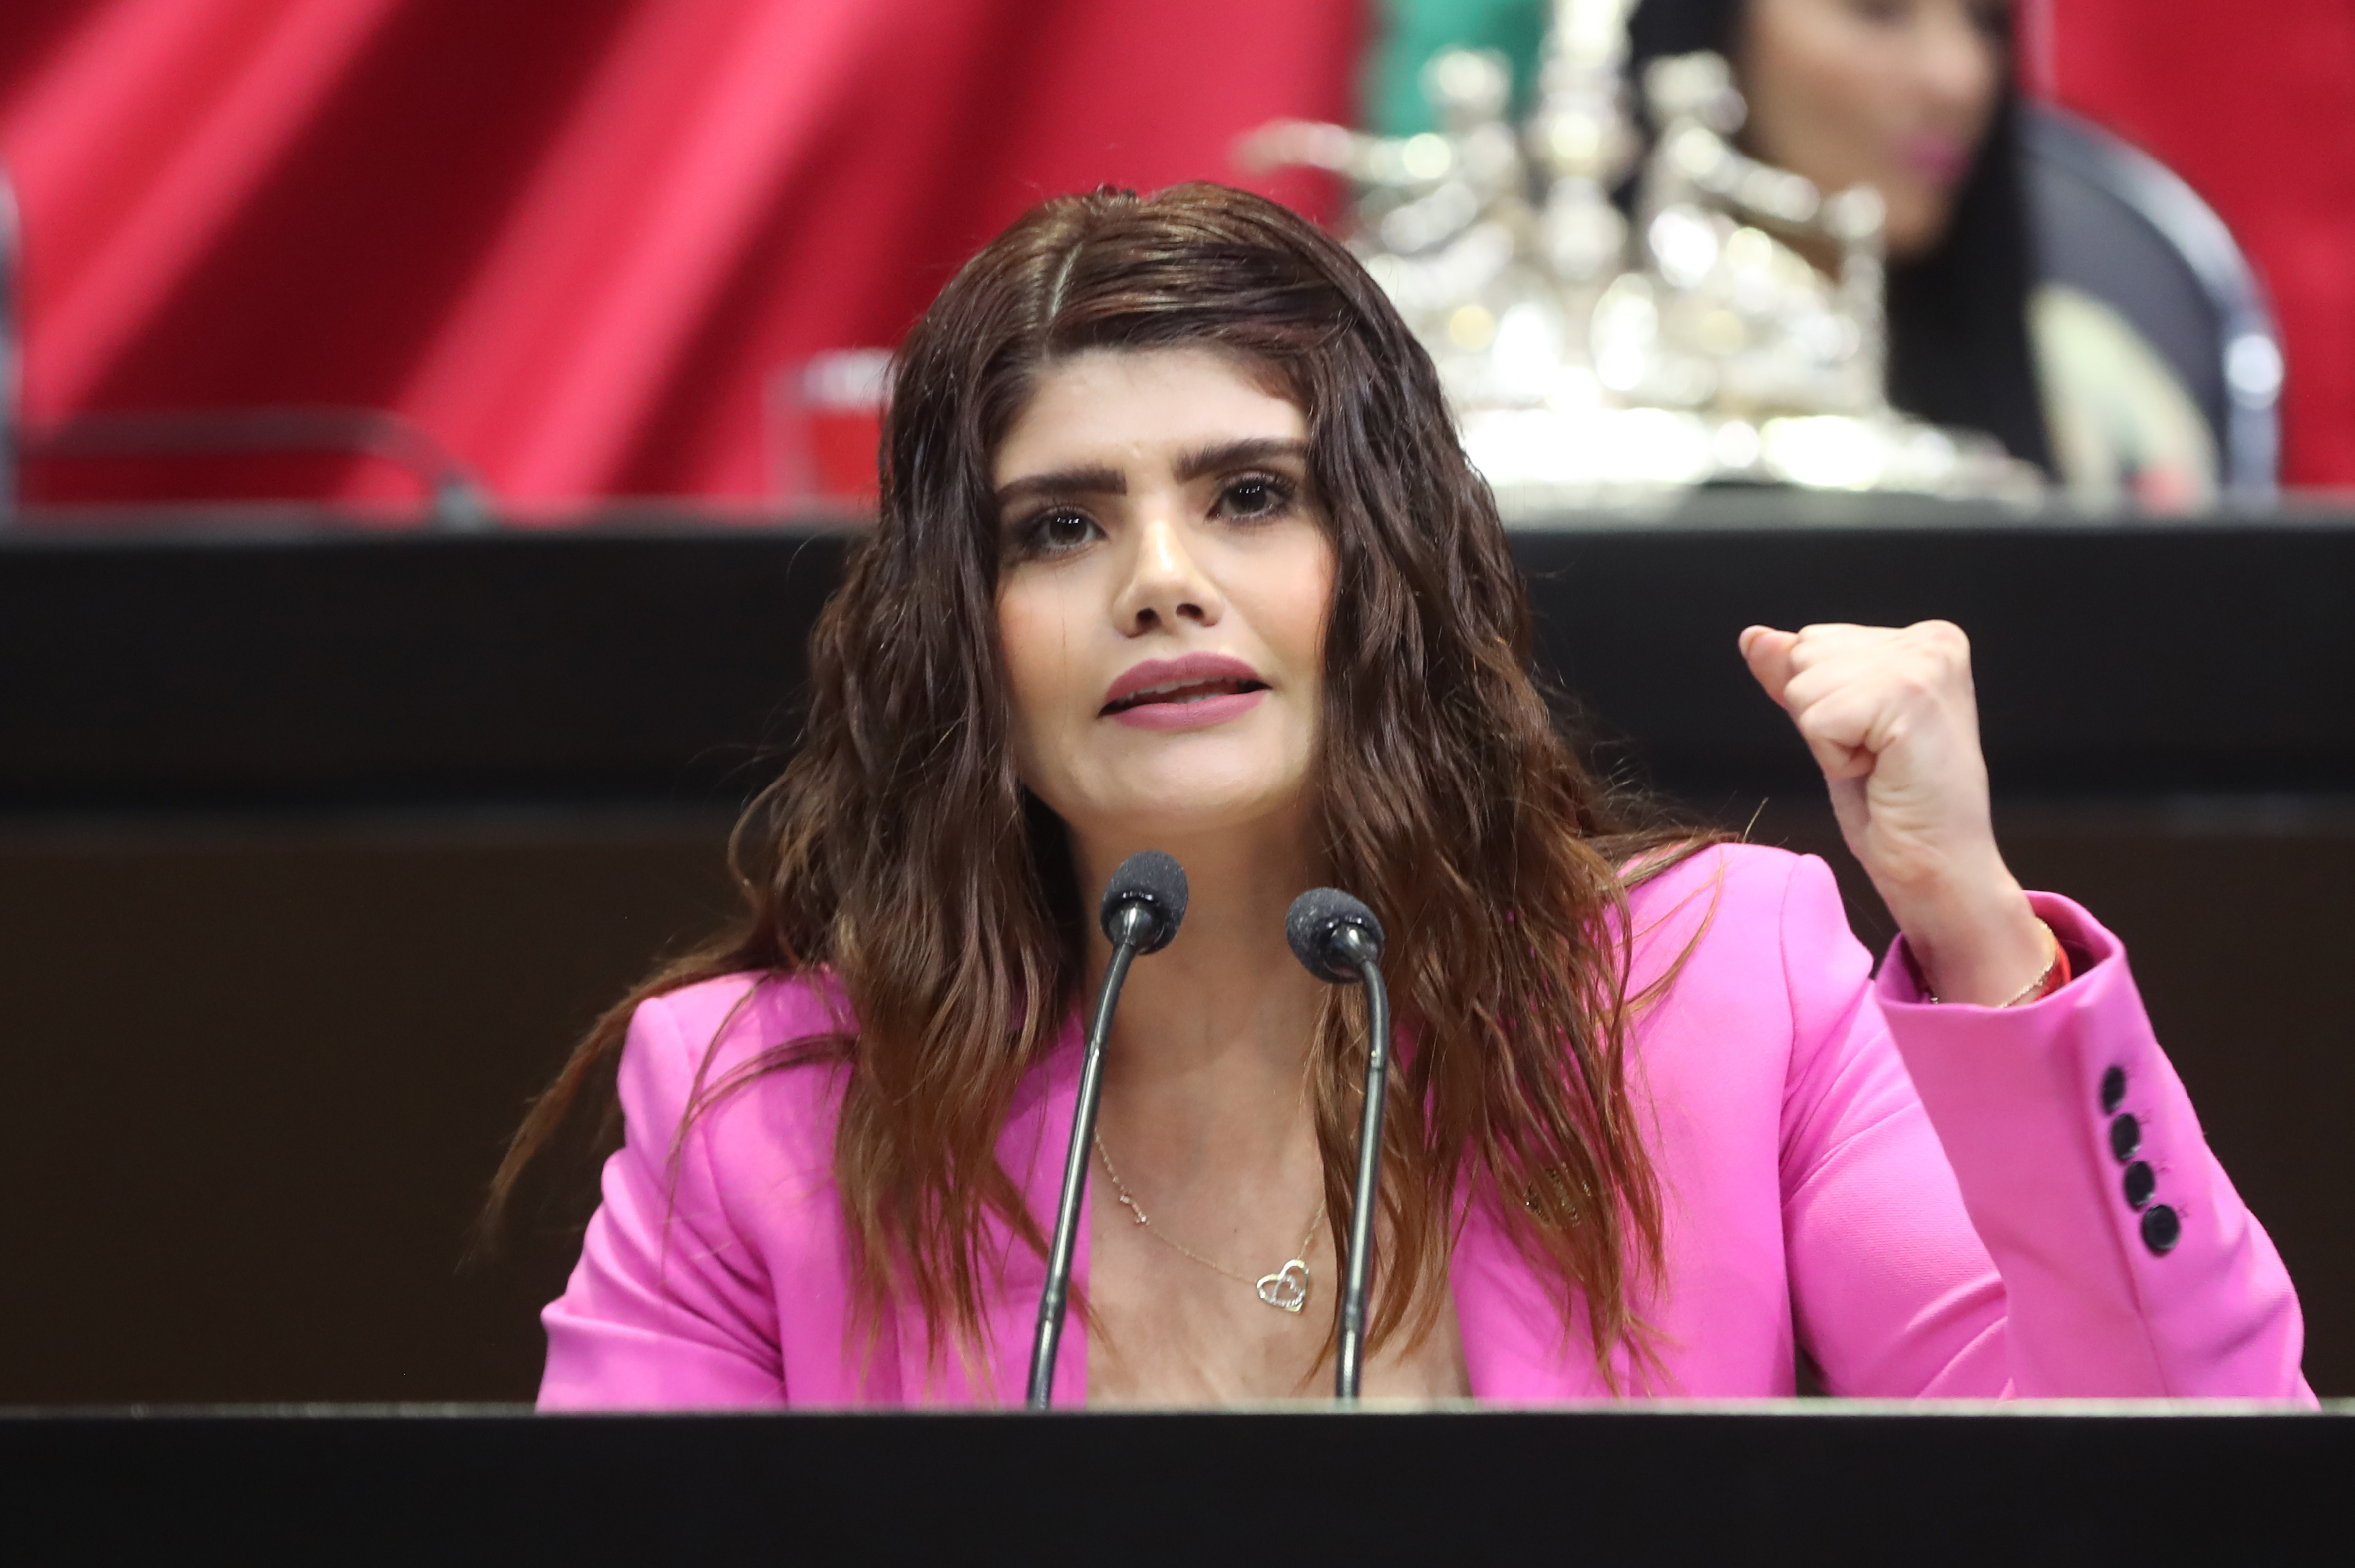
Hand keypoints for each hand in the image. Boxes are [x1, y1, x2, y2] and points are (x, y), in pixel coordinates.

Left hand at [1740, 620, 2049, 1005]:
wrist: (1941, 870)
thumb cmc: (1898, 809)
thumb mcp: (1835, 728)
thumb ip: (1797, 675)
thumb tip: (1754, 637)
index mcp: (1924, 639)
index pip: (1813, 642)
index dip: (1825, 705)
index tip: (1876, 741)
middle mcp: (1932, 640)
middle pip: (1804, 657)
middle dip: (1823, 718)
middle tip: (1878, 759)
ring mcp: (1924, 664)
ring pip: (1803, 687)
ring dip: (1828, 741)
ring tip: (1881, 766)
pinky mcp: (1908, 695)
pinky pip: (1815, 720)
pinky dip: (1833, 758)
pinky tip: (1881, 773)